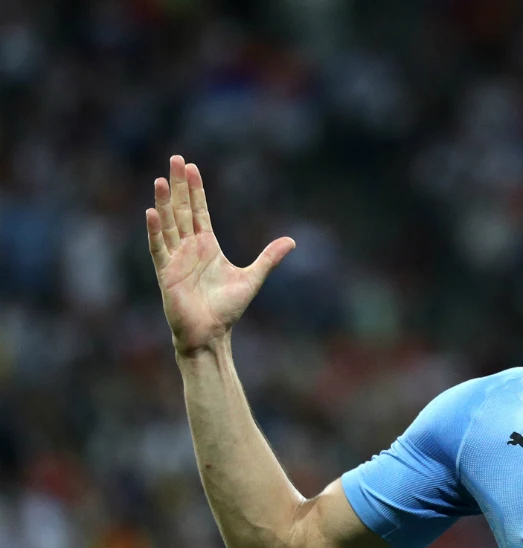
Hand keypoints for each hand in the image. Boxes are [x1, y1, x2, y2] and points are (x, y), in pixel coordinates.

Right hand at [146, 156, 294, 354]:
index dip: (195, 189)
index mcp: (207, 246)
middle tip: (176, 159)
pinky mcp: (166, 273)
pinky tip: (152, 212)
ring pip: (168, 224)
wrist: (211, 334)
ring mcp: (175, 259)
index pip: (199, 211)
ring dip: (164, 202)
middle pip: (181, 210)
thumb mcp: (253, 278)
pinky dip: (155, 231)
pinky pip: (158, 248)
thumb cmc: (227, 309)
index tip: (192, 167)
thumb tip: (292, 241)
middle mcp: (189, 248)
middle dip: (179, 185)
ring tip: (161, 179)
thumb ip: (269, 258)